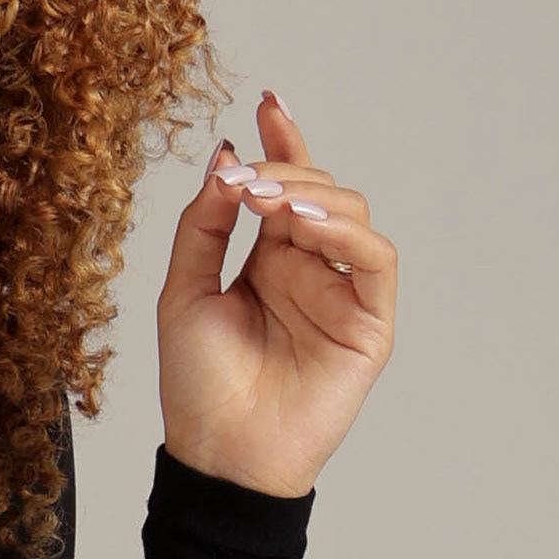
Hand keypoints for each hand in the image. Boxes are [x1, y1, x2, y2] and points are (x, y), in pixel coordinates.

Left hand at [156, 87, 396, 496]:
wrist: (219, 456)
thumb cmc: (199, 386)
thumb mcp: (183, 289)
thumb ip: (204, 224)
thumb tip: (225, 157)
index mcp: (270, 261)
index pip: (286, 187)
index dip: (283, 141)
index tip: (266, 103)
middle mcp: (310, 271)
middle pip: (319, 190)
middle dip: (284, 169)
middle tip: (245, 177)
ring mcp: (342, 296)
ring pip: (352, 213)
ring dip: (311, 194)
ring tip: (268, 200)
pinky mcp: (369, 325)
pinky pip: (375, 259)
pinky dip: (345, 231)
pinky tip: (304, 223)